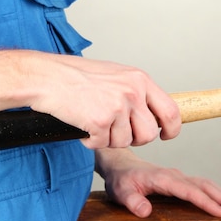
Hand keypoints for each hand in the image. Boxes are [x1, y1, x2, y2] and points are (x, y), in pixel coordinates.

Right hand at [25, 52, 180, 148]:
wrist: (48, 77)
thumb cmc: (77, 76)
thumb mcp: (116, 76)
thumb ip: (136, 93)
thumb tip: (152, 114)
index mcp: (140, 80)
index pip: (171, 110)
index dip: (171, 129)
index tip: (165, 135)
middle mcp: (132, 92)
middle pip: (148, 134)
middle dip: (134, 139)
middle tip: (116, 130)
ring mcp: (117, 107)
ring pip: (125, 142)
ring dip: (109, 139)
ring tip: (94, 121)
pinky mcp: (100, 121)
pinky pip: (103, 144)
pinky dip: (91, 140)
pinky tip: (83, 124)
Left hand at [95, 148, 220, 217]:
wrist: (120, 165)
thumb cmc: (121, 181)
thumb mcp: (121, 192)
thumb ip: (132, 201)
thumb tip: (145, 211)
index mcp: (162, 178)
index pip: (188, 191)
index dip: (205, 202)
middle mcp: (174, 176)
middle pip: (203, 185)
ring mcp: (179, 177)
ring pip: (206, 184)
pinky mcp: (180, 181)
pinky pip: (202, 185)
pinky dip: (216, 193)